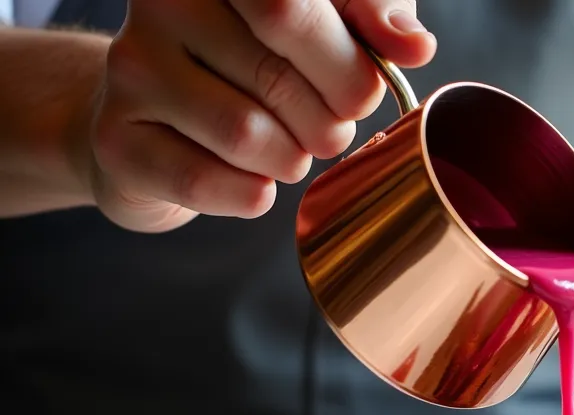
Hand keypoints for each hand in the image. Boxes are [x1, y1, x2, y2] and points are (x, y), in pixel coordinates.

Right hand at [85, 0, 435, 232]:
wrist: (163, 118)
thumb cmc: (264, 62)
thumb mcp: (334, 21)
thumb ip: (377, 19)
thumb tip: (413, 47)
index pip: (296, 7)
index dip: (349, 62)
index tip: (365, 86)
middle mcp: (164, 1)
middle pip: (279, 73)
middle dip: (331, 118)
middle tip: (331, 126)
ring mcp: (132, 66)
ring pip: (247, 133)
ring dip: (291, 158)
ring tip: (287, 148)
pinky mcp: (116, 138)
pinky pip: (206, 181)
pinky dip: (250, 193)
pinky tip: (252, 178)